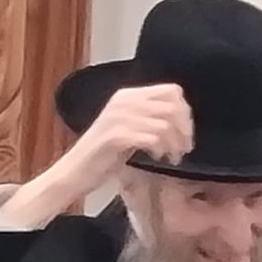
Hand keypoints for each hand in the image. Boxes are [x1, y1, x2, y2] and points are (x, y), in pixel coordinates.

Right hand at [5, 84, 193, 222]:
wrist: (76, 171)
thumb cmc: (106, 153)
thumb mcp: (130, 127)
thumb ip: (150, 117)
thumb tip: (183, 118)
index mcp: (128, 95)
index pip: (172, 91)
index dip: (185, 113)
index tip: (185, 134)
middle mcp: (123, 101)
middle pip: (172, 106)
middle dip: (184, 131)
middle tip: (182, 149)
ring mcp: (118, 117)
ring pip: (165, 124)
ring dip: (174, 144)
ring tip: (171, 157)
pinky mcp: (115, 136)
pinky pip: (152, 138)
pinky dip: (160, 149)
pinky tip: (156, 158)